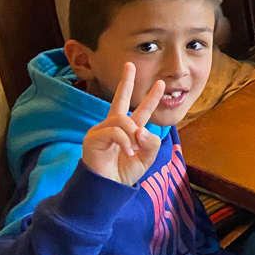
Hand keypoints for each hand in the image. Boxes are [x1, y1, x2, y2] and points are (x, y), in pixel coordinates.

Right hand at [81, 63, 164, 186]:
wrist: (108, 189)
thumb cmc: (124, 173)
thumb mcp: (146, 158)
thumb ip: (150, 143)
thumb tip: (142, 130)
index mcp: (129, 131)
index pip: (141, 110)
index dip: (151, 98)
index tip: (161, 84)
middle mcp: (114, 126)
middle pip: (120, 99)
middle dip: (126, 81)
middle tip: (130, 65)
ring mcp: (102, 130)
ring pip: (123, 120)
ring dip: (132, 135)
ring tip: (132, 150)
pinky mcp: (93, 137)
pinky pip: (115, 131)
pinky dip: (124, 142)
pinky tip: (126, 152)